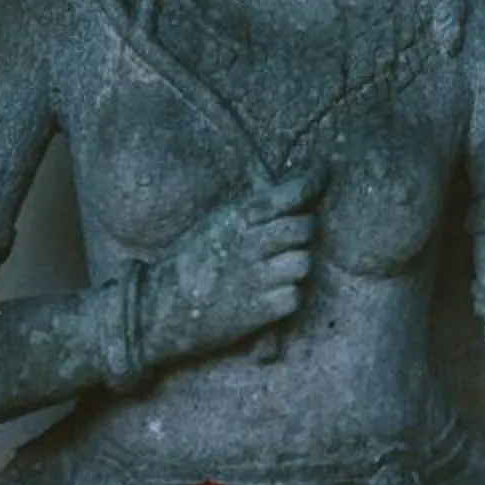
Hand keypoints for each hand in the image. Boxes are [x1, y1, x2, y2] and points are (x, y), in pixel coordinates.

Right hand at [140, 169, 319, 364]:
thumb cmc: (189, 262)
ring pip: (304, 262)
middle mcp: (251, 244)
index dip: (313, 181)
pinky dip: (288, 297)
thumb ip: (251, 211)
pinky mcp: (257, 310)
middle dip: (303, 232)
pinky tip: (272, 295)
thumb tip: (290, 193)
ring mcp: (256, 277)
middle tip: (292, 239)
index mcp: (239, 218)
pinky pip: (293, 297)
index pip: (290, 193)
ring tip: (280, 270)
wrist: (160, 309)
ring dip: (296, 265)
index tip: (324, 173)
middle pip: (305, 228)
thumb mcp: (215, 223)